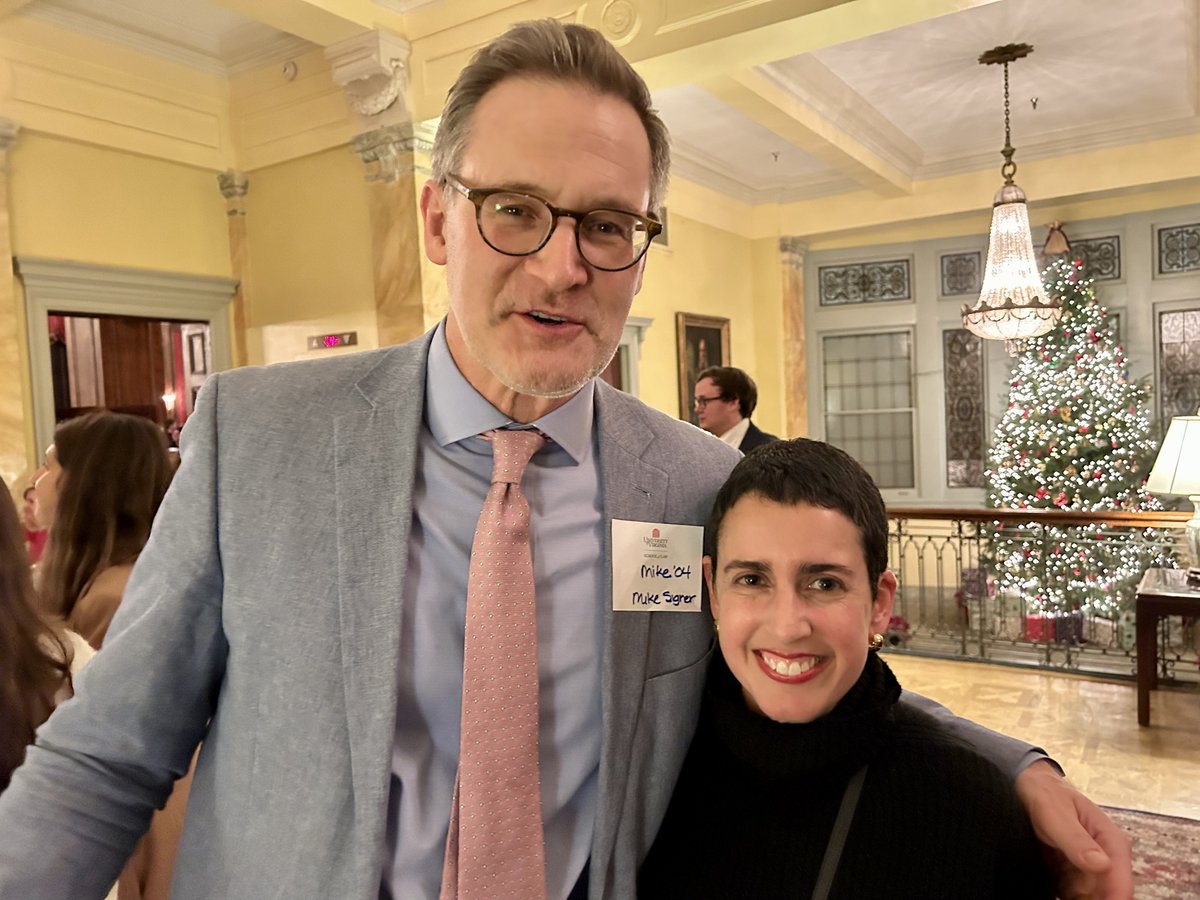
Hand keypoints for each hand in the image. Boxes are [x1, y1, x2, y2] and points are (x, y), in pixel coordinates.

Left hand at [1015, 760, 1132, 899]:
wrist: (1028, 789)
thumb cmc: (1046, 795)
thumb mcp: (1056, 813)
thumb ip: (1076, 839)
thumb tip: (1103, 865)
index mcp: (1111, 841)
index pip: (1121, 881)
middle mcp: (1106, 860)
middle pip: (1108, 896)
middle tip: (1068, 892)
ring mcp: (1089, 871)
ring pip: (1092, 899)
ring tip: (1059, 885)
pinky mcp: (1072, 878)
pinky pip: (1075, 897)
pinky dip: (1067, 898)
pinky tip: (1054, 888)